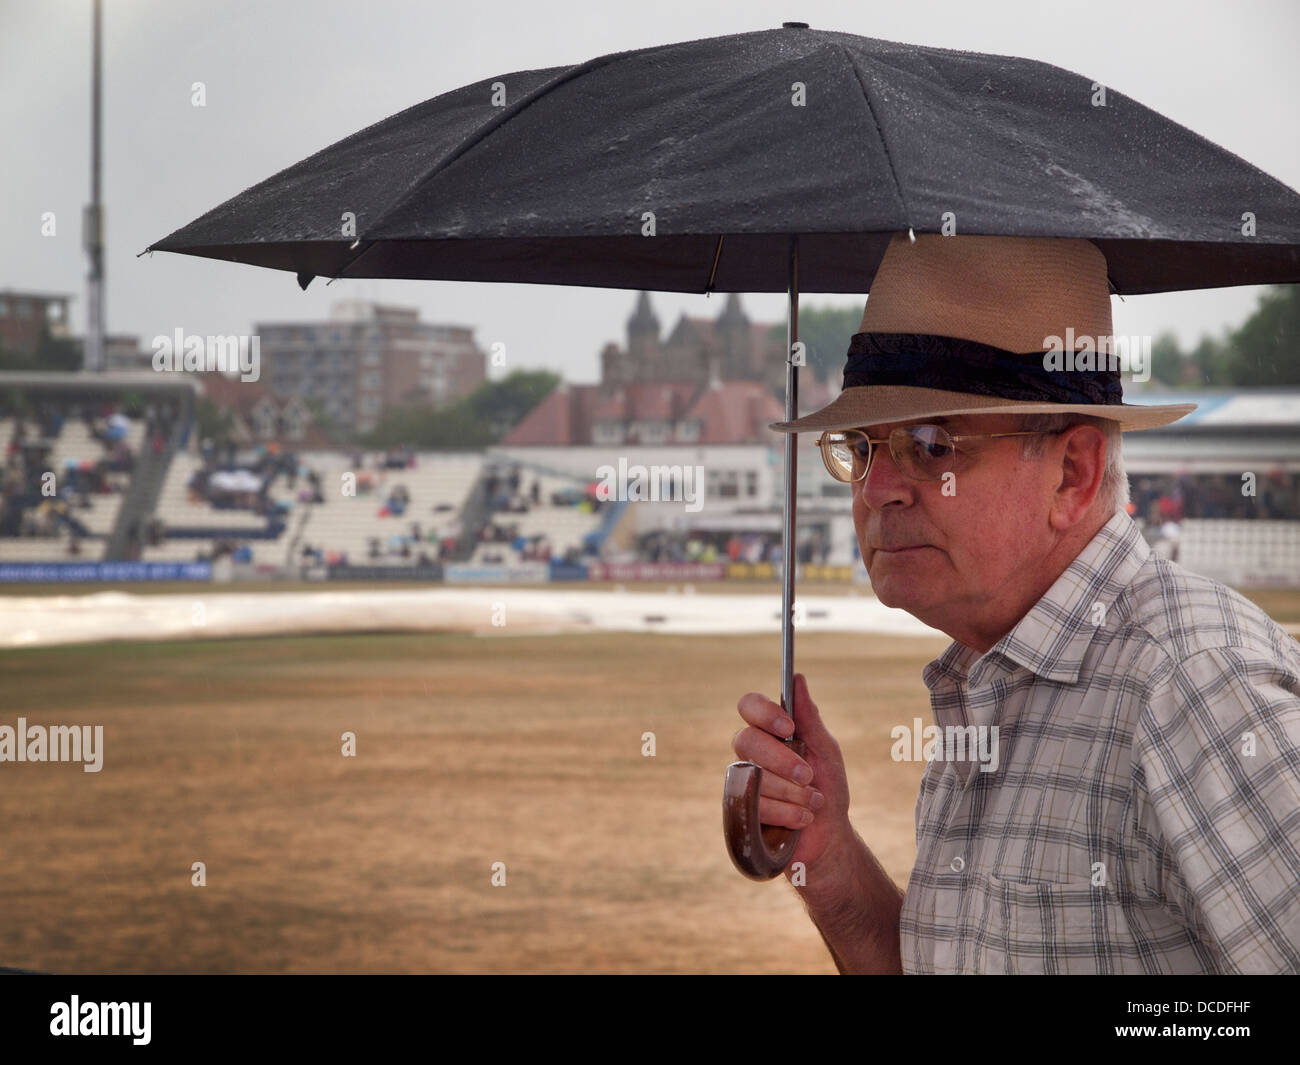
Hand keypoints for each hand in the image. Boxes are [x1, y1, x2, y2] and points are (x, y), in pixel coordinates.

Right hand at [732, 673, 852, 872]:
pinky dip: (788, 812)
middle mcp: (751, 752)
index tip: (788, 727)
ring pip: (754, 775)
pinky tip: (802, 818)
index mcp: (769, 732)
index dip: (763, 712)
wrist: (829, 837)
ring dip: (793, 792)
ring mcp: (742, 780)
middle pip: (747, 740)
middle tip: (808, 775)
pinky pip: (756, 805)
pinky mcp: (740, 809)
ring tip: (812, 802)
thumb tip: (797, 679)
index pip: (748, 705)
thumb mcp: (826, 751)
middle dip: (784, 760)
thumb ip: (810, 718)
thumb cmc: (828, 789)